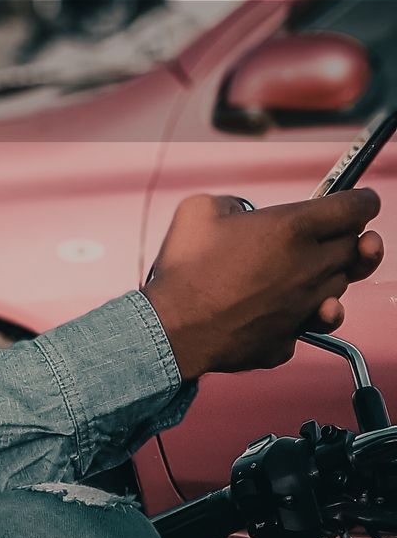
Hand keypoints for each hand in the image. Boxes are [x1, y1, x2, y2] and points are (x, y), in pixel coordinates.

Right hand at [142, 189, 383, 379]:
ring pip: (340, 286)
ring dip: (332, 273)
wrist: (173, 328)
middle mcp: (308, 267)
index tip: (365, 200)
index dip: (364, 201)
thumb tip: (241, 213)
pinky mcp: (291, 337)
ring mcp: (304, 307)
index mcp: (291, 228)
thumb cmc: (186, 269)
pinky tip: (292, 305)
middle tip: (342, 230)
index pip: (353, 209)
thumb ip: (233, 202)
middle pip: (355, 249)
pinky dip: (308, 312)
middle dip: (353, 236)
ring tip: (310, 266)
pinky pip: (310, 321)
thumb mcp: (200, 209)